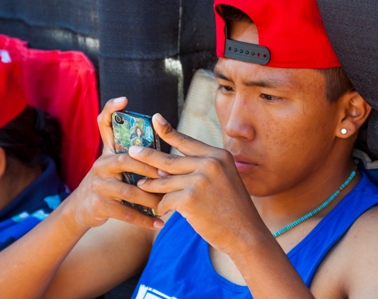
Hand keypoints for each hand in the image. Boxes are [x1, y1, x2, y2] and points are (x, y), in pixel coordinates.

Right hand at [66, 97, 163, 229]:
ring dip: (152, 199)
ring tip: (169, 205)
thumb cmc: (110, 185)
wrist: (82, 210)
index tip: (124, 99)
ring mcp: (98, 184)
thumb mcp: (116, 167)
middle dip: (150, 167)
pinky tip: (159, 224)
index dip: (111, 109)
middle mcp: (101, 164)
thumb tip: (168, 149)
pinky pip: (125, 212)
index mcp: (108, 152)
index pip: (104, 124)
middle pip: (126, 159)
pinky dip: (145, 219)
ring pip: (129, 189)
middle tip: (169, 176)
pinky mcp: (98, 204)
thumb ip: (135, 158)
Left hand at [129, 113, 268, 255]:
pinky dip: (162, 207)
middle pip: (170, 159)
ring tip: (142, 186)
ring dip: (152, 186)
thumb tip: (163, 168)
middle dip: (148, 157)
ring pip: (165, 181)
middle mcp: (211, 163)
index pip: (187, 141)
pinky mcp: (190, 198)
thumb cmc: (233, 209)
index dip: (168, 131)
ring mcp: (200, 180)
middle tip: (131, 152)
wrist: (246, 233)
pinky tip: (163, 212)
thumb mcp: (225, 179)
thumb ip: (199, 169)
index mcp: (219, 156)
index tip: (155, 119)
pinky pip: (166, 200)